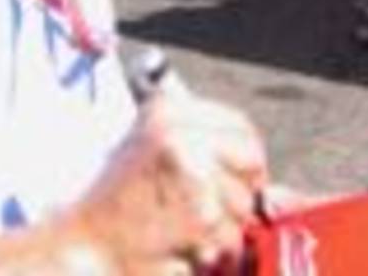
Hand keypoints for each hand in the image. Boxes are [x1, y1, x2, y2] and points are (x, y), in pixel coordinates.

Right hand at [72, 80, 268, 274]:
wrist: (84, 250)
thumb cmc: (119, 211)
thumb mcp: (157, 158)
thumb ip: (210, 156)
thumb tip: (283, 191)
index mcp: (168, 110)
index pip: (241, 127)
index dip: (243, 162)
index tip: (225, 184)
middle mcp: (179, 129)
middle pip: (252, 162)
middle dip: (238, 195)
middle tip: (200, 212)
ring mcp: (190, 168)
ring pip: (245, 207)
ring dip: (221, 232)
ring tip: (177, 231)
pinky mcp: (197, 212)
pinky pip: (233, 240)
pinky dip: (213, 256)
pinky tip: (176, 248)